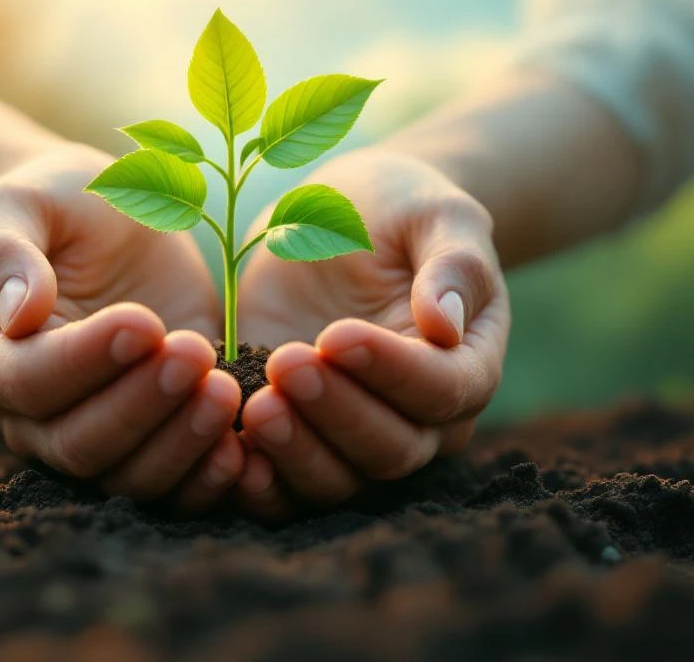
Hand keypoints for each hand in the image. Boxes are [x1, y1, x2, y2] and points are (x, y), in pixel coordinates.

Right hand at [0, 142, 244, 511]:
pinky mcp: (154, 434)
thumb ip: (8, 255)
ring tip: (227, 393)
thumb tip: (19, 314)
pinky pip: (174, 484)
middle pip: (79, 444)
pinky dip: (208, 478)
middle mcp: (35, 414)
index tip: (144, 322)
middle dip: (141, 406)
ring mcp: (96, 432)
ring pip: (128, 475)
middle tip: (193, 354)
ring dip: (181, 444)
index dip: (84, 362)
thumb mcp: (24, 205)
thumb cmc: (56, 206)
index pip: (27, 381)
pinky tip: (246, 451)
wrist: (106, 225)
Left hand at [233, 148, 509, 518]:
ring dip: (296, 453)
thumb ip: (453, 266)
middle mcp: (418, 416)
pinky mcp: (298, 431)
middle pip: (391, 450)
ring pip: (338, 479)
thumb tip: (446, 325)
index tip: (337, 334)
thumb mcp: (436, 216)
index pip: (442, 390)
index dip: (391, 372)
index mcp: (467, 363)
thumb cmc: (402, 210)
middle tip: (288, 365)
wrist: (344, 219)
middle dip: (337, 414)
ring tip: (255, 408)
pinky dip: (259, 483)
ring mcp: (353, 430)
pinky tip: (226, 453)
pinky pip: (284, 483)